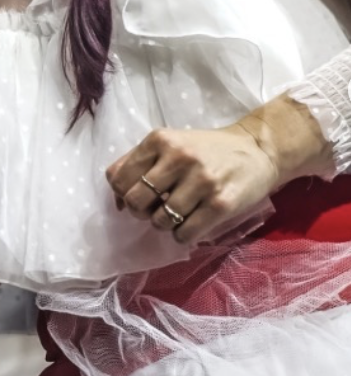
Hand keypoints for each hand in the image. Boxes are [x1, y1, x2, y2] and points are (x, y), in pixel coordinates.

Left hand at [106, 96, 330, 245]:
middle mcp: (179, 157)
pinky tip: (193, 222)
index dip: (123, 194)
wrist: (258, 149)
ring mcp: (201, 181)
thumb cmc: (206, 150)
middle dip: (141, 212)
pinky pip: (184, 234)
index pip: (118, 178)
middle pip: (135, 202)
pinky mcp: (221, 204)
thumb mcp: (170, 144)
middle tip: (157, 208)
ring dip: (165, 224)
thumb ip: (137, 164)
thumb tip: (116, 201)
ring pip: (159, 221)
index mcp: (160, 140)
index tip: (139, 195)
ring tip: (179, 213)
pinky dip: (182, 235)